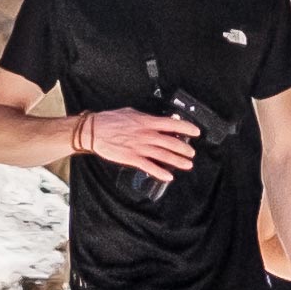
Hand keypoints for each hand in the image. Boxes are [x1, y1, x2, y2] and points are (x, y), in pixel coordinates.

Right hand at [70, 105, 201, 179]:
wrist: (93, 131)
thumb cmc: (111, 120)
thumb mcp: (131, 113)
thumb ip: (146, 117)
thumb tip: (160, 120)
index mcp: (146, 121)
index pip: (171, 124)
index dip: (186, 128)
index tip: (196, 132)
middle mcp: (146, 134)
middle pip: (170, 142)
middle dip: (184, 148)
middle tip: (192, 153)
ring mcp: (139, 147)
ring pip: (163, 155)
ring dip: (177, 161)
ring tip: (187, 164)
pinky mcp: (131, 158)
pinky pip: (149, 166)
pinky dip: (160, 172)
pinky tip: (168, 176)